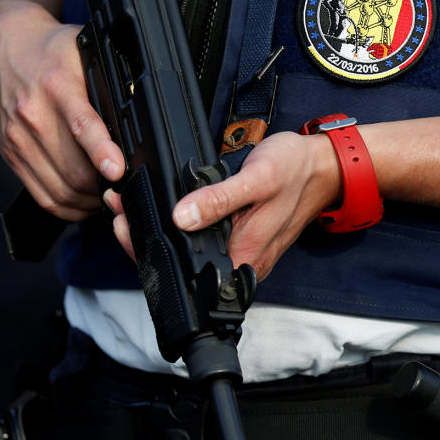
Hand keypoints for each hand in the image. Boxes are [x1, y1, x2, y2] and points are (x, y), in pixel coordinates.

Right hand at [0, 0, 124, 219]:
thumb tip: (140, 111)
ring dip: (88, 201)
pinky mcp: (9, 153)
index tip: (117, 170)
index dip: (101, 151)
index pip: (82, 124)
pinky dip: (66, 206)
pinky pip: (40, 194)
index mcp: (58, 85)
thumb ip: (109, 80)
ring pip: (59, 188)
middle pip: (73, 169)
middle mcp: (33, 113)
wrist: (1, 48)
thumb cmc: (52, 51)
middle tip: (125, 189)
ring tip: (106, 197)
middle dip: (103, 186)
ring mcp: (17, 138)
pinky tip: (83, 202)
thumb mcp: (84, 51)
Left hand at [105, 131, 339, 278]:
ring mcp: (239, 252)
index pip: (185, 271)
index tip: (124, 226)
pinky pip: (199, 241)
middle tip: (118, 210)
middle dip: (143, 240)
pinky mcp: (237, 239)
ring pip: (187, 253)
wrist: (320, 168)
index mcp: (243, 257)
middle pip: (181, 266)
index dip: (148, 252)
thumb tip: (182, 218)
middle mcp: (240, 262)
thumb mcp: (257, 180)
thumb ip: (219, 201)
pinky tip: (159, 210)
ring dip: (155, 232)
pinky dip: (175, 226)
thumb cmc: (294, 172)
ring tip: (128, 206)